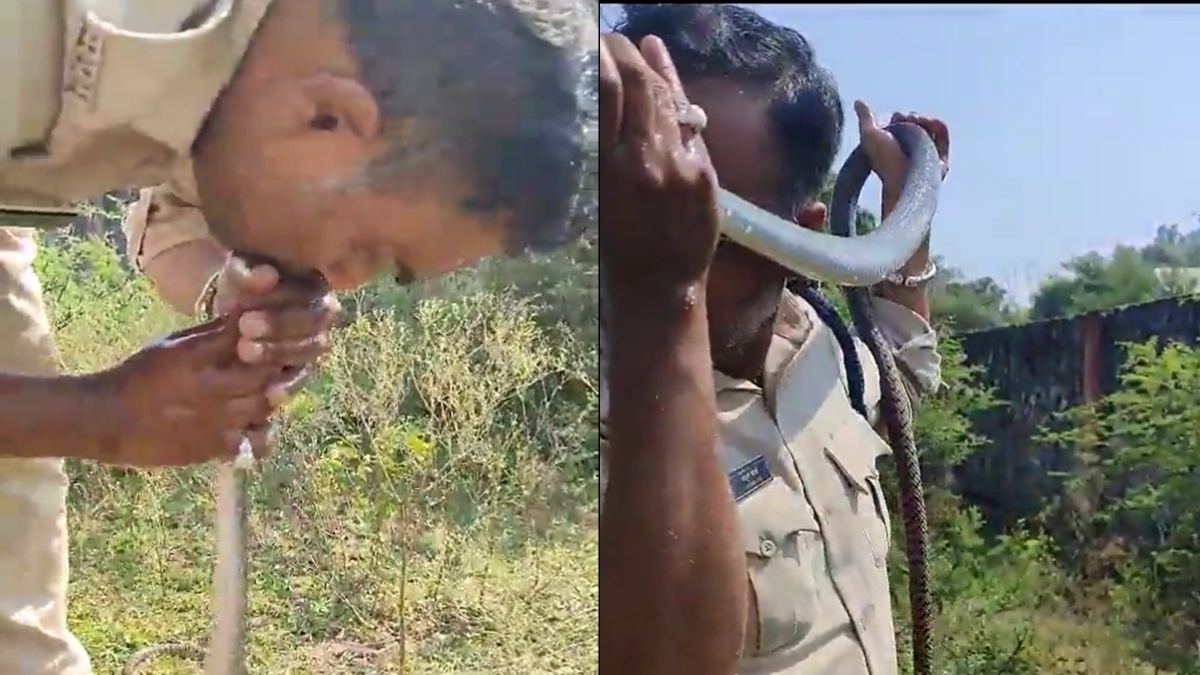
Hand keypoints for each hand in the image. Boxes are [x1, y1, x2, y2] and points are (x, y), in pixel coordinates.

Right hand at [93, 319, 276, 467]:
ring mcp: (214, 420)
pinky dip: (261, 432)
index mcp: (195, 355)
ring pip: (266, 406)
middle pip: (265, 374)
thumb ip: (211, 334)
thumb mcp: (171, 345)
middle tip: (278, 367)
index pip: (249, 337)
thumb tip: (248, 316)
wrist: (106, 419)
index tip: (273, 337)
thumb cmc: (139, 376)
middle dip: (276, 368)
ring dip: (271, 398)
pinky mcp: (213, 448)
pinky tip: (251, 424)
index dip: (269, 336)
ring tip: (263, 393)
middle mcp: (209, 387)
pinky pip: (256, 440)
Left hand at [212, 256, 339, 404]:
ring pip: (310, 350)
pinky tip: (268, 393)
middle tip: (244, 329)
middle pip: (314, 322)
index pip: (307, 294)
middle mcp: (323, 313)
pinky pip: (302, 378)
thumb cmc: (242, 284)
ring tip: (244, 353)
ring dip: (279, 352)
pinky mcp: (303, 367)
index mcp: (314, 285)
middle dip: (279, 327)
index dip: (279, 301)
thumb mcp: (238, 271)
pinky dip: (286, 387)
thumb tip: (268, 275)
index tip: (245, 312)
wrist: (235, 309)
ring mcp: (315, 342)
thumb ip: (249, 271)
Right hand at [598, 34, 719, 295]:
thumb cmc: (615, 247)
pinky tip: (663, 65)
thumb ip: (596, 152)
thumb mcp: (593, 198)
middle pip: (638, 85)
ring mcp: (680, 164)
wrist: (659, 287)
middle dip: (624, 54)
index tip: (588, 43)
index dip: (600, 58)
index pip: (607, 92)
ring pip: (666, 98)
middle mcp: (646, 160)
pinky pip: (687, 120)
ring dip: (649, 67)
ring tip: (633, 48)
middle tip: (608, 40)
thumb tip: (593, 101)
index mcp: (610, 169)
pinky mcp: (704, 171)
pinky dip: (675, 90)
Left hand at [854, 101, 950, 197]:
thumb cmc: (883, 160)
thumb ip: (865, 118)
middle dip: (912, 118)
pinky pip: (943, 137)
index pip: (900, 126)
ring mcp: (926, 156)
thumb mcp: (870, 135)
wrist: (902, 176)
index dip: (899, 118)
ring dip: (925, 120)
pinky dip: (939, 126)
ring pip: (930, 129)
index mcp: (893, 148)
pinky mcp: (941, 159)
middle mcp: (910, 152)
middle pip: (916, 125)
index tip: (896, 116)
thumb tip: (857, 101)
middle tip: (907, 119)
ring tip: (918, 121)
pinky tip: (932, 121)